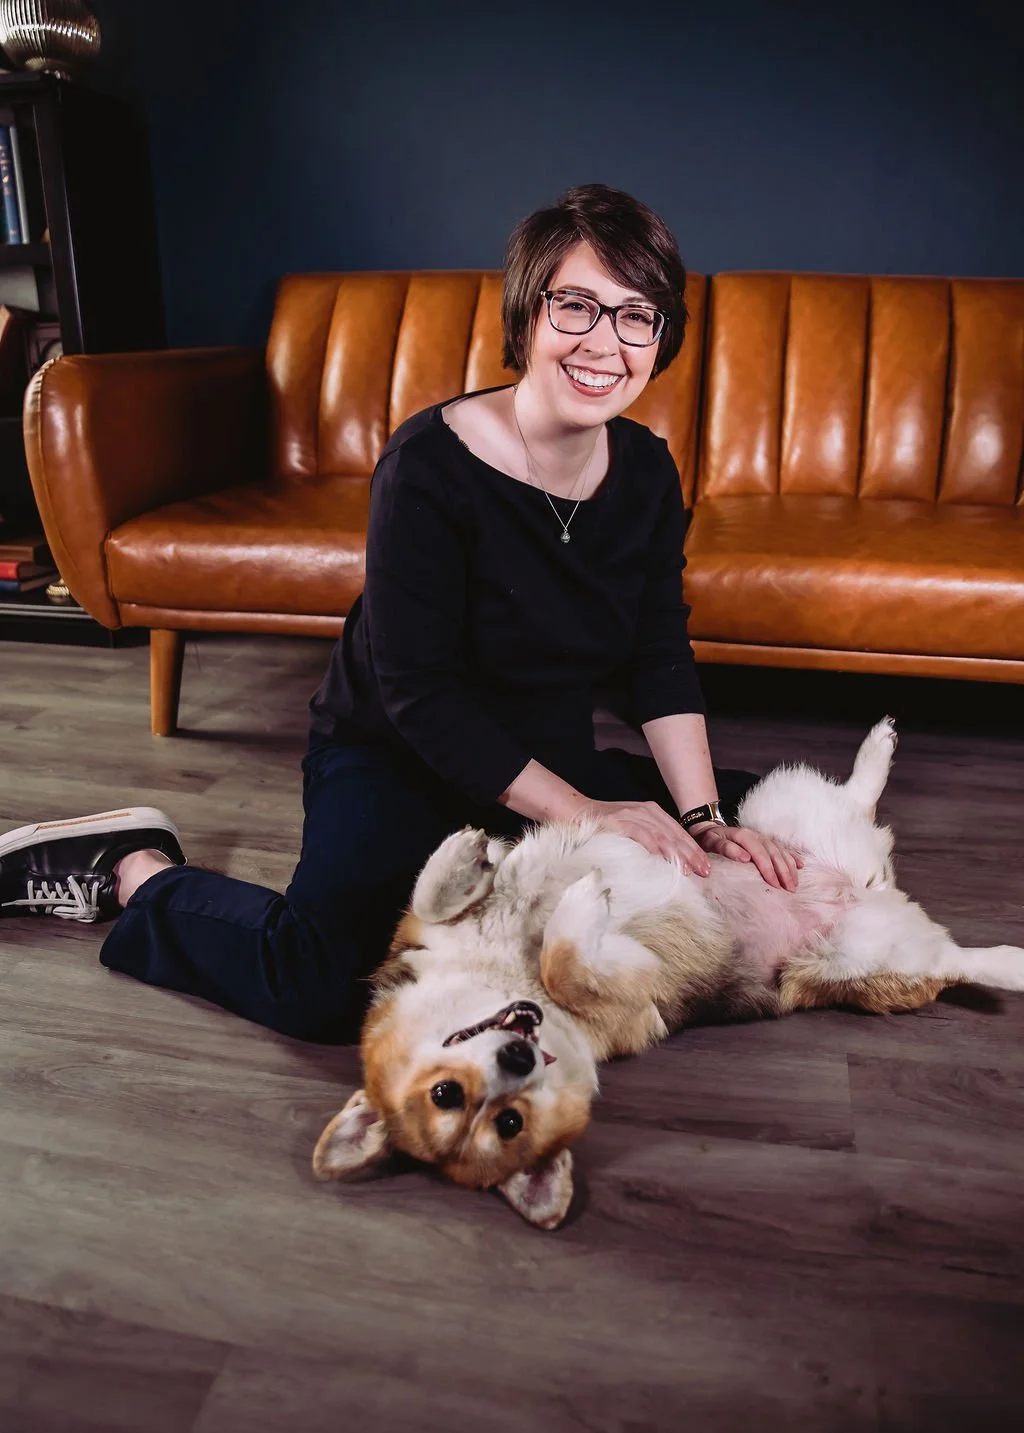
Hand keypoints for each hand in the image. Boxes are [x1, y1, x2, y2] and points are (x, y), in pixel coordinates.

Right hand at [579, 799, 711, 876]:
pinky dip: (651, 844)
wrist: (573, 812)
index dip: (693, 850)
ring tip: (688, 869)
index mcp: (651, 811)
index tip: (705, 867)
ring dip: (676, 852)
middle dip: (691, 854)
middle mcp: (644, 810)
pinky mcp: (616, 820)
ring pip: (660, 834)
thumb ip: (650, 839)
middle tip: (704, 872)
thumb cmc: (604, 826)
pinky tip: (662, 856)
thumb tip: (671, 861)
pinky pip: (638, 833)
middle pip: (674, 834)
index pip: (679, 832)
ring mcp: (630, 814)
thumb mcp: (632, 828)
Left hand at [692, 823, 802, 890]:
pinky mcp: (766, 842)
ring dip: (789, 868)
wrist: (709, 829)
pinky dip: (792, 857)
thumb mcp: (712, 842)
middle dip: (783, 872)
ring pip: (781, 852)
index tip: (774, 885)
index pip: (759, 854)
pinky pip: (783, 849)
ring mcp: (763, 838)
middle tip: (790, 890)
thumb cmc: (710, 840)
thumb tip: (745, 858)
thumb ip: (726, 848)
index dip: (768, 869)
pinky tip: (801, 866)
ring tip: (794, 884)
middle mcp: (756, 836)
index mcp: (744, 836)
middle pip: (774, 854)